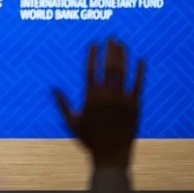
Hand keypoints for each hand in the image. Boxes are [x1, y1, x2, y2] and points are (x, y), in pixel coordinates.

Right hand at [53, 39, 144, 167]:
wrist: (111, 154)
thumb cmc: (89, 140)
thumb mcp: (71, 122)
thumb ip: (62, 104)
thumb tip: (52, 89)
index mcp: (91, 97)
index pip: (92, 69)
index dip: (93, 54)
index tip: (95, 43)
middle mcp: (107, 95)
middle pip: (109, 66)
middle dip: (110, 50)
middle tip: (111, 38)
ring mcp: (123, 99)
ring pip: (124, 71)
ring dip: (123, 55)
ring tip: (122, 44)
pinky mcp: (135, 105)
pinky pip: (138, 84)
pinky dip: (140, 71)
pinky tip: (141, 60)